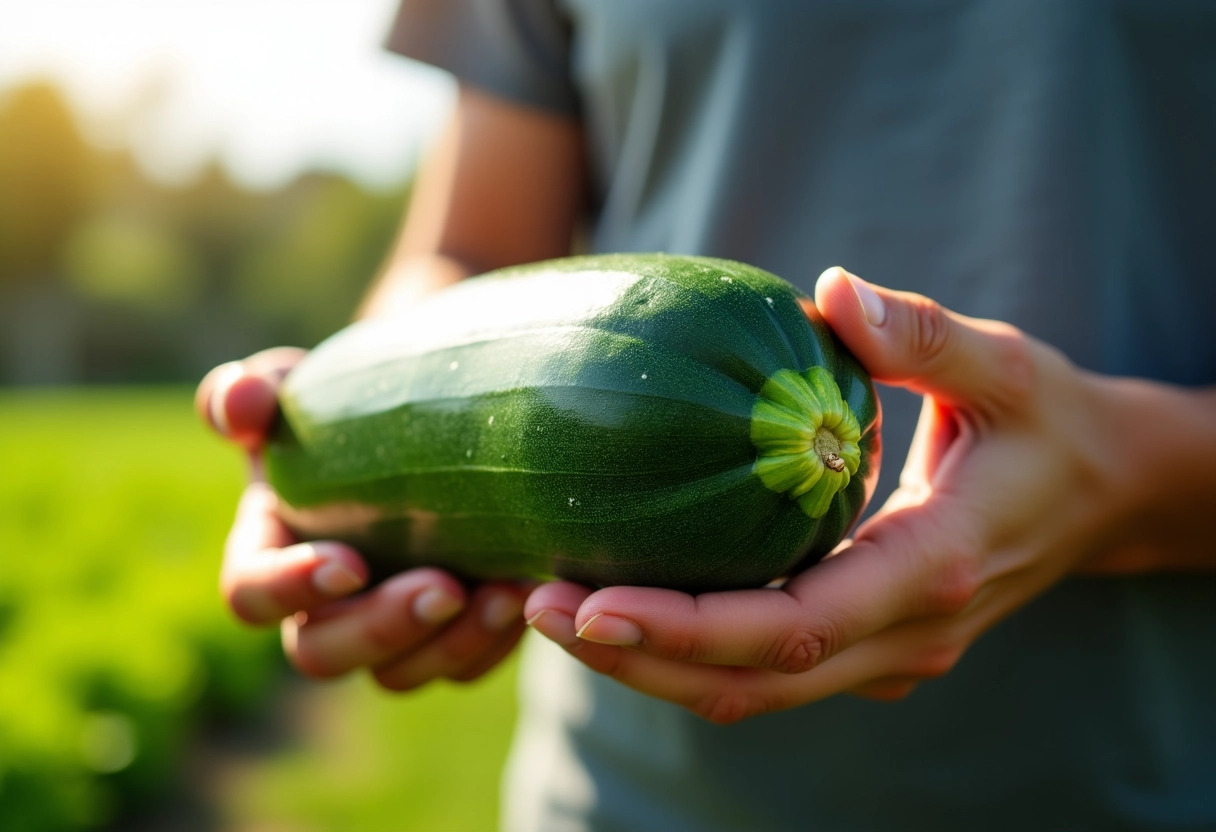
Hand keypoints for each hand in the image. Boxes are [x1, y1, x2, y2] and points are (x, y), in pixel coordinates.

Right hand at [197, 349, 529, 690]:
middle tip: (446, 589)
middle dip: (383, 629)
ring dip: (453, 643)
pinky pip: (463, 667)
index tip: (350, 563)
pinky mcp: (443, 637)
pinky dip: (496, 640)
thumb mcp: (295, 387)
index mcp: (267, 552)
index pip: (251, 593)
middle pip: (322, 654)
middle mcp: (319, 607)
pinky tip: (530, 594)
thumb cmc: (344, 404)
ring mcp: (383, 631)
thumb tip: (237, 408)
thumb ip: (249, 393)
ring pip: (399, 674)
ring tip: (507, 593)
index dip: (291, 589)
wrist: (425, 421)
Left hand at [524, 266, 1215, 721]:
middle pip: (750, 682)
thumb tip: (832, 288)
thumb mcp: (1006, 363)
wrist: (1106, 491)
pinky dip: (685, 655)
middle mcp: (907, 637)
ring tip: (550, 612)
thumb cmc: (1049, 420)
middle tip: (533, 604)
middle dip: (635, 658)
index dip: (688, 629)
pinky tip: (621, 606)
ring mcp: (888, 656)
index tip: (591, 605)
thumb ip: (924, 333)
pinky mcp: (868, 649)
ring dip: (647, 666)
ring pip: (748, 695)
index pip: (793, 627)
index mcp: (935, 570)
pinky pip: (763, 673)